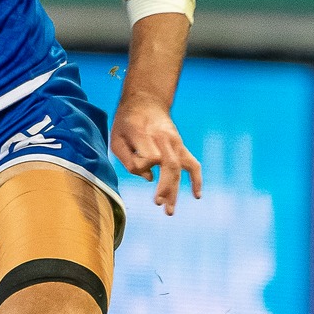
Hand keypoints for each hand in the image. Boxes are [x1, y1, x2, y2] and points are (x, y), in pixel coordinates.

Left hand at [111, 92, 202, 215]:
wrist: (145, 101)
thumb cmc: (126, 121)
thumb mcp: (117, 137)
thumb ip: (128, 159)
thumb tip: (149, 178)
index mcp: (144, 133)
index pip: (149, 157)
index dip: (141, 166)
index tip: (136, 166)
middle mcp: (163, 138)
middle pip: (169, 165)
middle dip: (165, 187)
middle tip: (158, 204)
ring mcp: (175, 142)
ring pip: (179, 168)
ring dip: (175, 191)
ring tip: (169, 211)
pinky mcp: (180, 146)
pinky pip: (193, 164)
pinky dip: (197, 180)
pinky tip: (196, 195)